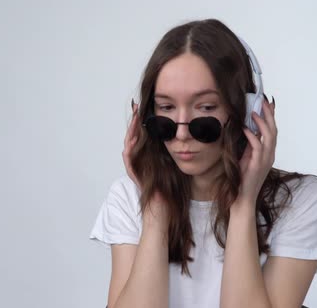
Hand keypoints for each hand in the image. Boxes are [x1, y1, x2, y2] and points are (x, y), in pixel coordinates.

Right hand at [123, 100, 169, 228]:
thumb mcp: (176, 165)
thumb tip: (187, 134)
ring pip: (129, 145)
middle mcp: (141, 161)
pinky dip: (130, 149)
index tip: (146, 107)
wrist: (165, 210)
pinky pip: (129, 161)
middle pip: (134, 136)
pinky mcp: (134, 176)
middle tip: (137, 106)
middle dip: (135, 121)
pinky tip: (132, 139)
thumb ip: (178, 151)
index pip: (144, 135)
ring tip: (135, 118)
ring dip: (131, 131)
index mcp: (149, 157)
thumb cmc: (173, 192)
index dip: (144, 121)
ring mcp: (136, 168)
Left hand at [233, 96, 276, 210]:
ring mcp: (265, 160)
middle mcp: (270, 155)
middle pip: (273, 130)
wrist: (242, 198)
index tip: (267, 103)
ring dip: (262, 123)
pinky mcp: (258, 165)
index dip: (271, 116)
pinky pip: (257, 147)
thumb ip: (248, 145)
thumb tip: (245, 129)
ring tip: (254, 112)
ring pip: (269, 137)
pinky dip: (252, 136)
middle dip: (269, 115)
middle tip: (263, 102)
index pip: (272, 131)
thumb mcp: (246, 157)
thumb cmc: (242, 178)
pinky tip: (245, 129)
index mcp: (268, 152)